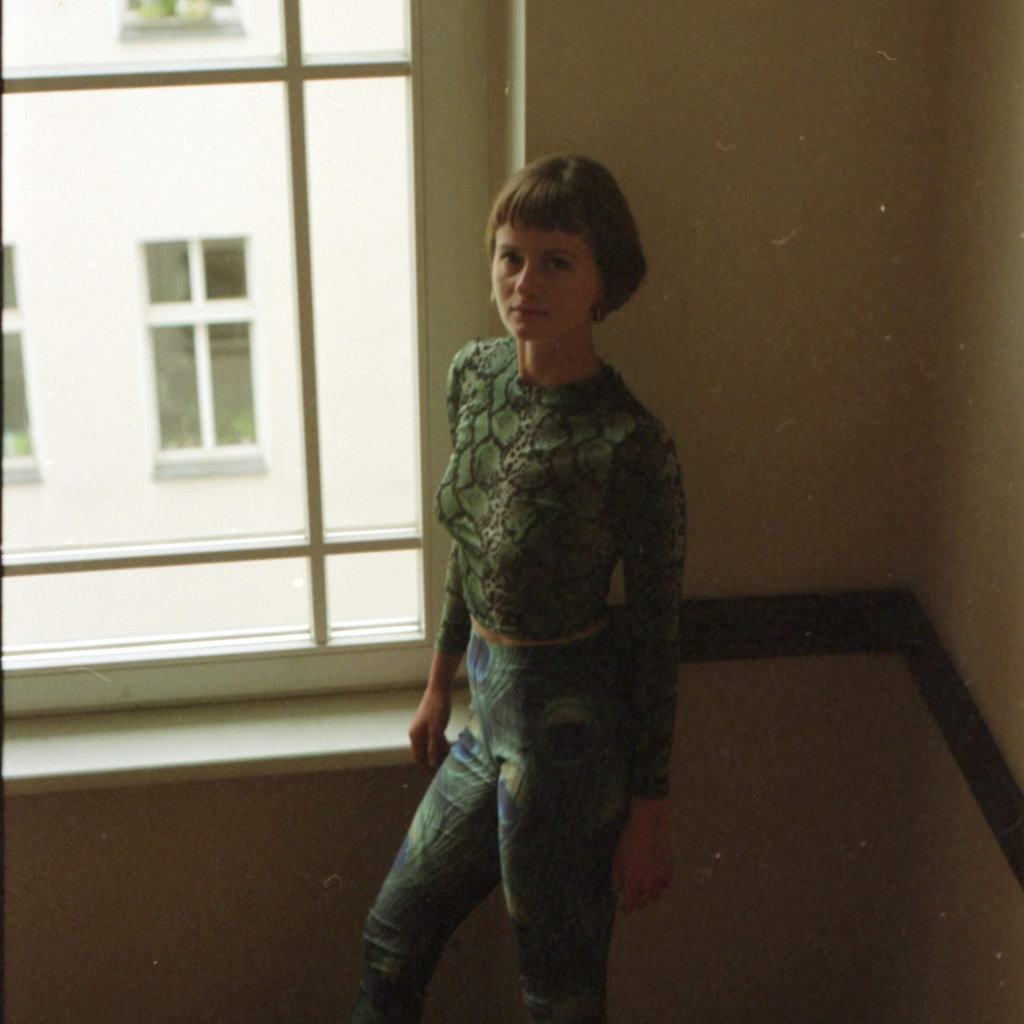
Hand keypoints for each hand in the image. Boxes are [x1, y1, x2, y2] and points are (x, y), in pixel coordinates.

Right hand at [408, 687, 450, 772]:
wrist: (440, 689)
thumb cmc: (437, 708)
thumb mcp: (436, 730)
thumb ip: (433, 748)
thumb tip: (432, 763)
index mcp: (415, 736)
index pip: (419, 757)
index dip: (426, 768)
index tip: (434, 777)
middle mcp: (417, 733)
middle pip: (425, 752)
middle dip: (433, 762)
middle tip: (444, 772)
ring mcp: (424, 728)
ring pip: (431, 746)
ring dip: (439, 754)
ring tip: (449, 763)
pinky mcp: (431, 723)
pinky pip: (435, 739)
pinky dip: (442, 745)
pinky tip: (450, 750)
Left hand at [612, 797, 671, 911]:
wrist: (648, 824)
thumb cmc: (628, 839)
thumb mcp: (617, 858)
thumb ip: (617, 877)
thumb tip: (618, 890)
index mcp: (632, 881)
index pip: (629, 905)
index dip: (626, 908)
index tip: (623, 908)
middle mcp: (647, 883)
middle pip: (643, 904)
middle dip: (637, 903)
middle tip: (633, 898)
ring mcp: (659, 877)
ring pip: (656, 896)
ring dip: (649, 895)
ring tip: (644, 889)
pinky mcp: (668, 869)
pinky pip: (666, 884)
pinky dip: (661, 885)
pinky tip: (656, 879)